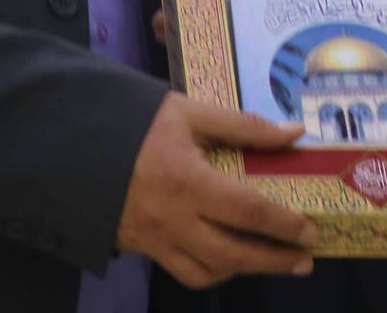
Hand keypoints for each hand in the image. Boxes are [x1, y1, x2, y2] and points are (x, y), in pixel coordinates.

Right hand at [116, 93, 318, 288]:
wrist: (76, 144)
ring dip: (245, 270)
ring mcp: (156, 239)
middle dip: (274, 260)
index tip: (310, 230)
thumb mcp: (189, 113)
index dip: (284, 224)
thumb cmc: (137, 123)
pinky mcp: (143, 249)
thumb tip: (293, 132)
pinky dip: (212, 271)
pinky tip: (229, 259)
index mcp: (189, 180)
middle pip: (234, 253)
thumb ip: (244, 125)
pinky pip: (184, 272)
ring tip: (272, 261)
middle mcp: (174, 218)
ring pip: (208, 272)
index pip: (248, 210)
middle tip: (305, 259)